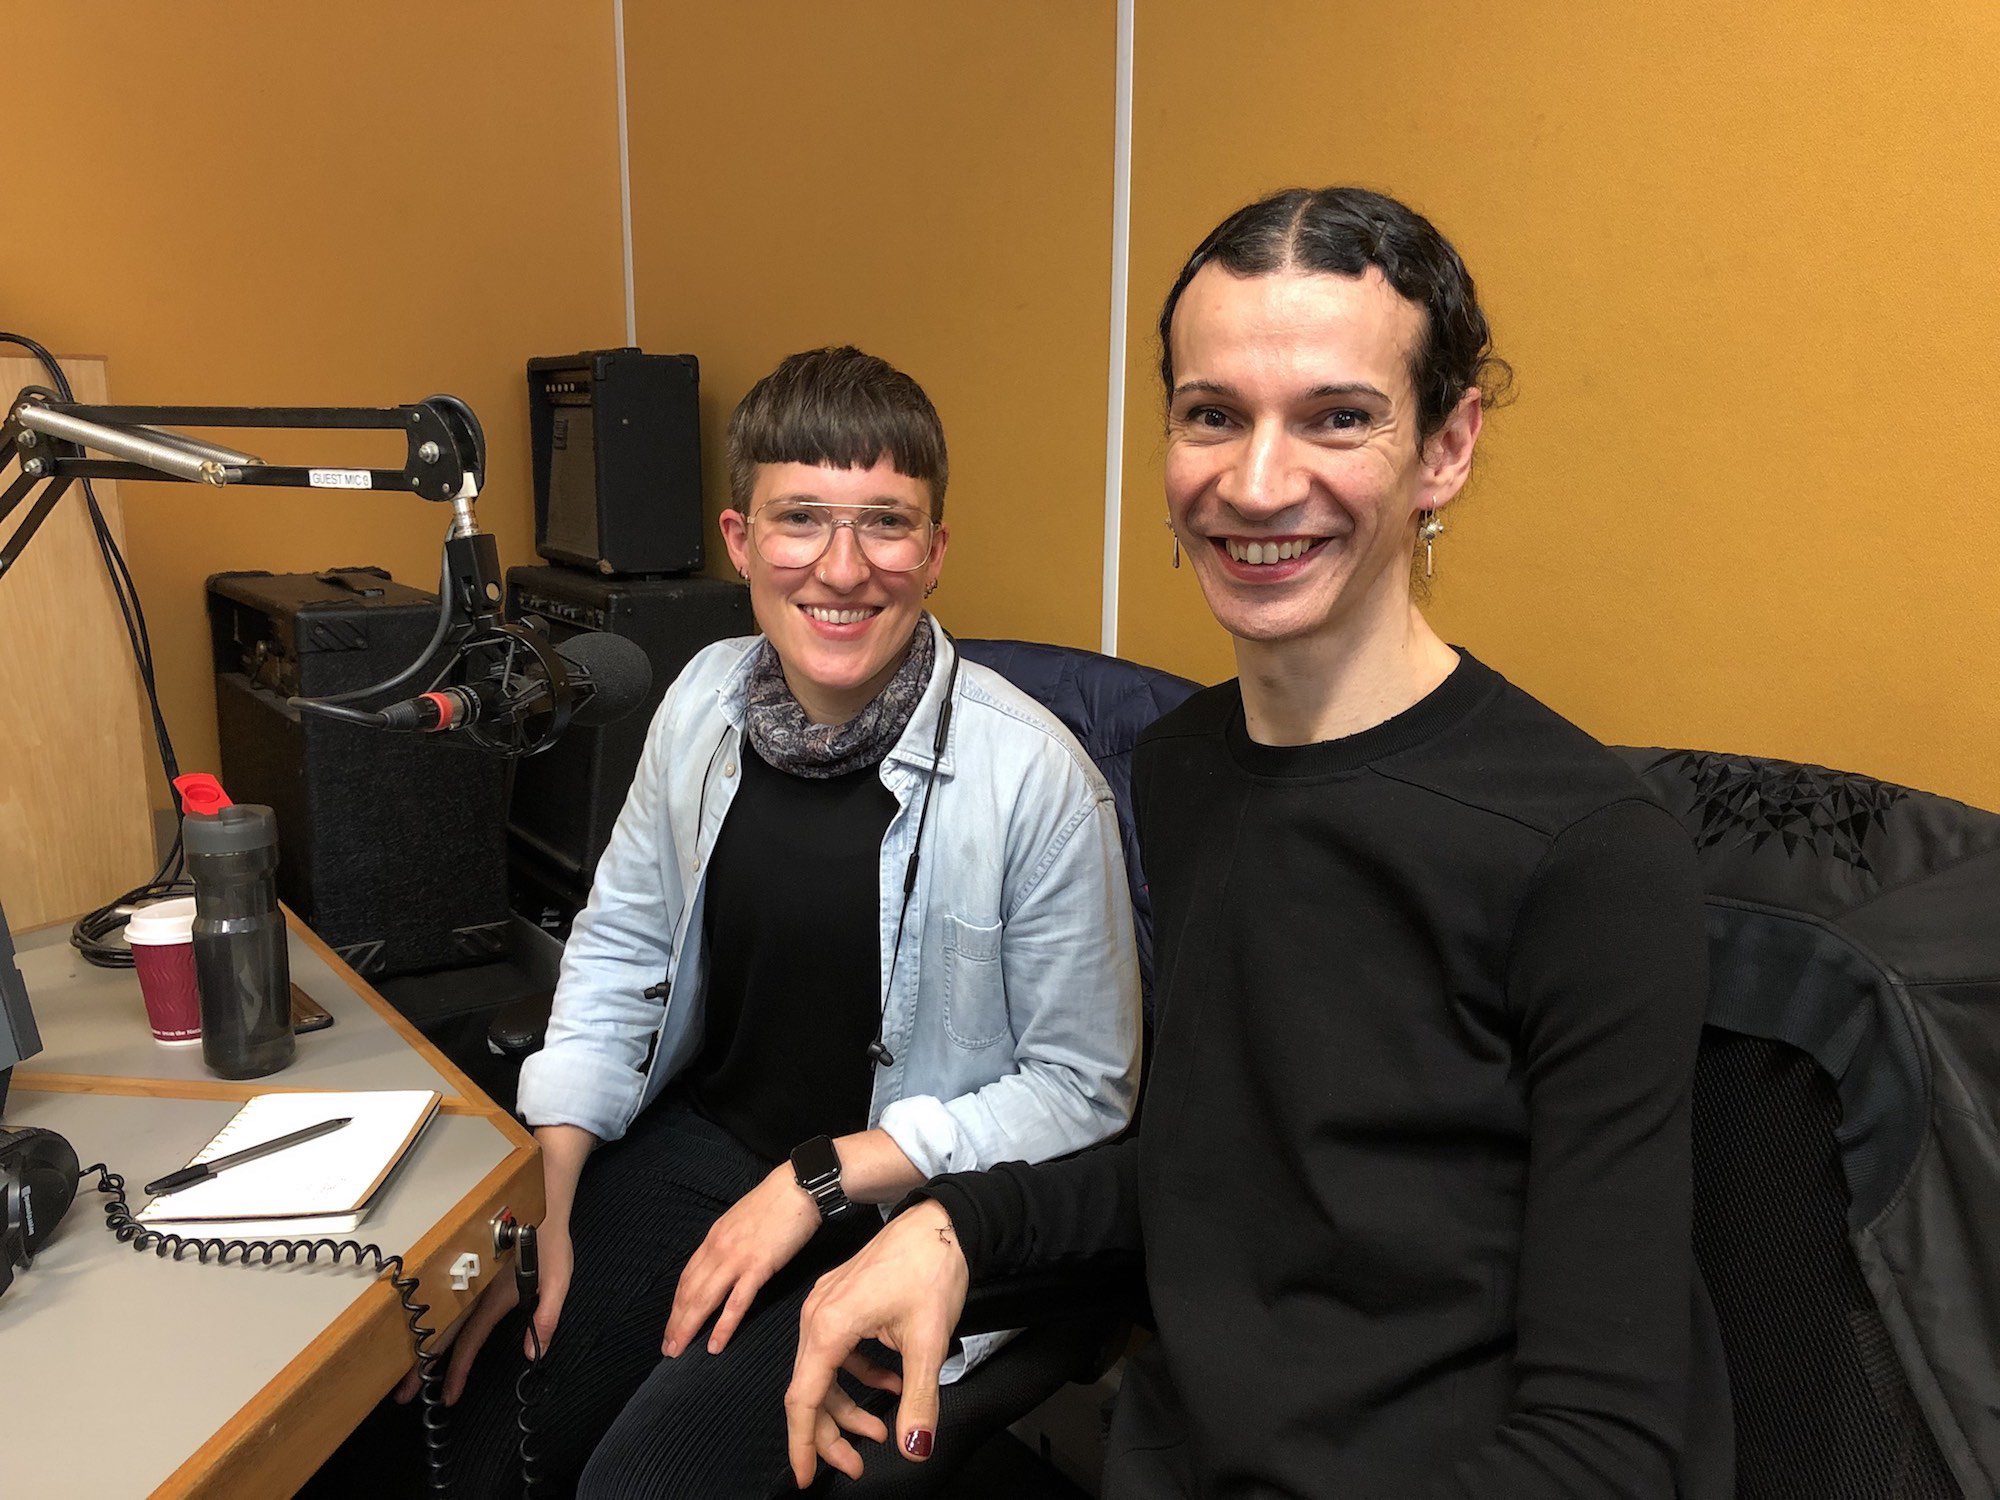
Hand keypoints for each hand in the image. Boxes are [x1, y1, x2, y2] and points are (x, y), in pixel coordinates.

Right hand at [394, 1219, 573, 1405]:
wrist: (540, 1200)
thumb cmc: (551, 1240)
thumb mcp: (559, 1279)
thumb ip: (547, 1315)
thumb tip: (532, 1354)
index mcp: (495, 1296)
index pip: (470, 1340)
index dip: (458, 1369)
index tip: (447, 1396)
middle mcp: (475, 1291)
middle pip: (443, 1334)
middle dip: (421, 1366)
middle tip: (401, 1395)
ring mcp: (469, 1282)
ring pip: (438, 1320)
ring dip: (419, 1348)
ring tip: (403, 1375)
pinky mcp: (470, 1274)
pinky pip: (444, 1306)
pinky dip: (429, 1326)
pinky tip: (418, 1339)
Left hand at [663, 1164, 821, 1357]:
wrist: (798, 1186)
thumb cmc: (776, 1202)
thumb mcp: (742, 1219)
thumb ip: (730, 1241)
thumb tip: (725, 1259)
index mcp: (714, 1237)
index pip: (687, 1277)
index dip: (677, 1304)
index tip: (671, 1324)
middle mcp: (718, 1249)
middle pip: (689, 1291)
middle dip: (676, 1322)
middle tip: (668, 1348)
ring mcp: (737, 1258)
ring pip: (704, 1299)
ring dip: (688, 1327)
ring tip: (678, 1351)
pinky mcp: (758, 1266)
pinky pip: (736, 1302)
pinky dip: (723, 1326)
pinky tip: (715, 1345)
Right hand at [786, 1199, 968, 1485]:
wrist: (943, 1221)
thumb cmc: (932, 1269)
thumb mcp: (928, 1341)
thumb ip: (919, 1399)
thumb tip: (913, 1448)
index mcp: (828, 1325)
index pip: (803, 1399)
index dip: (803, 1443)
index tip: (805, 1477)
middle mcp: (816, 1314)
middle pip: (810, 1389)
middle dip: (831, 1432)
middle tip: (855, 1465)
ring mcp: (826, 1304)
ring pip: (824, 1371)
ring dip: (847, 1405)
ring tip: (881, 1429)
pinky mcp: (841, 1299)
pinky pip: (838, 1350)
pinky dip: (859, 1374)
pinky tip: (892, 1383)